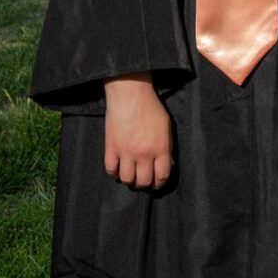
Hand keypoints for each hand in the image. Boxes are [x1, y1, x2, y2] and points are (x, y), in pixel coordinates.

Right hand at [103, 72, 172, 189]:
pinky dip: (114, 172)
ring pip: (126, 179)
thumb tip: (167, 164)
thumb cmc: (151, 108)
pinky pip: (110, 169)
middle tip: (142, 179)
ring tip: (130, 173)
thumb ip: (167, 147)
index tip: (157, 182)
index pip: (162, 176)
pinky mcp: (111, 147)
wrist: (130, 94)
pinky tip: (117, 166)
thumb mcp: (166, 127)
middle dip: (144, 183)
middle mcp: (144, 153)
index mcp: (160, 148)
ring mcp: (126, 151)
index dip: (160, 182)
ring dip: (129, 179)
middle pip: (143, 181)